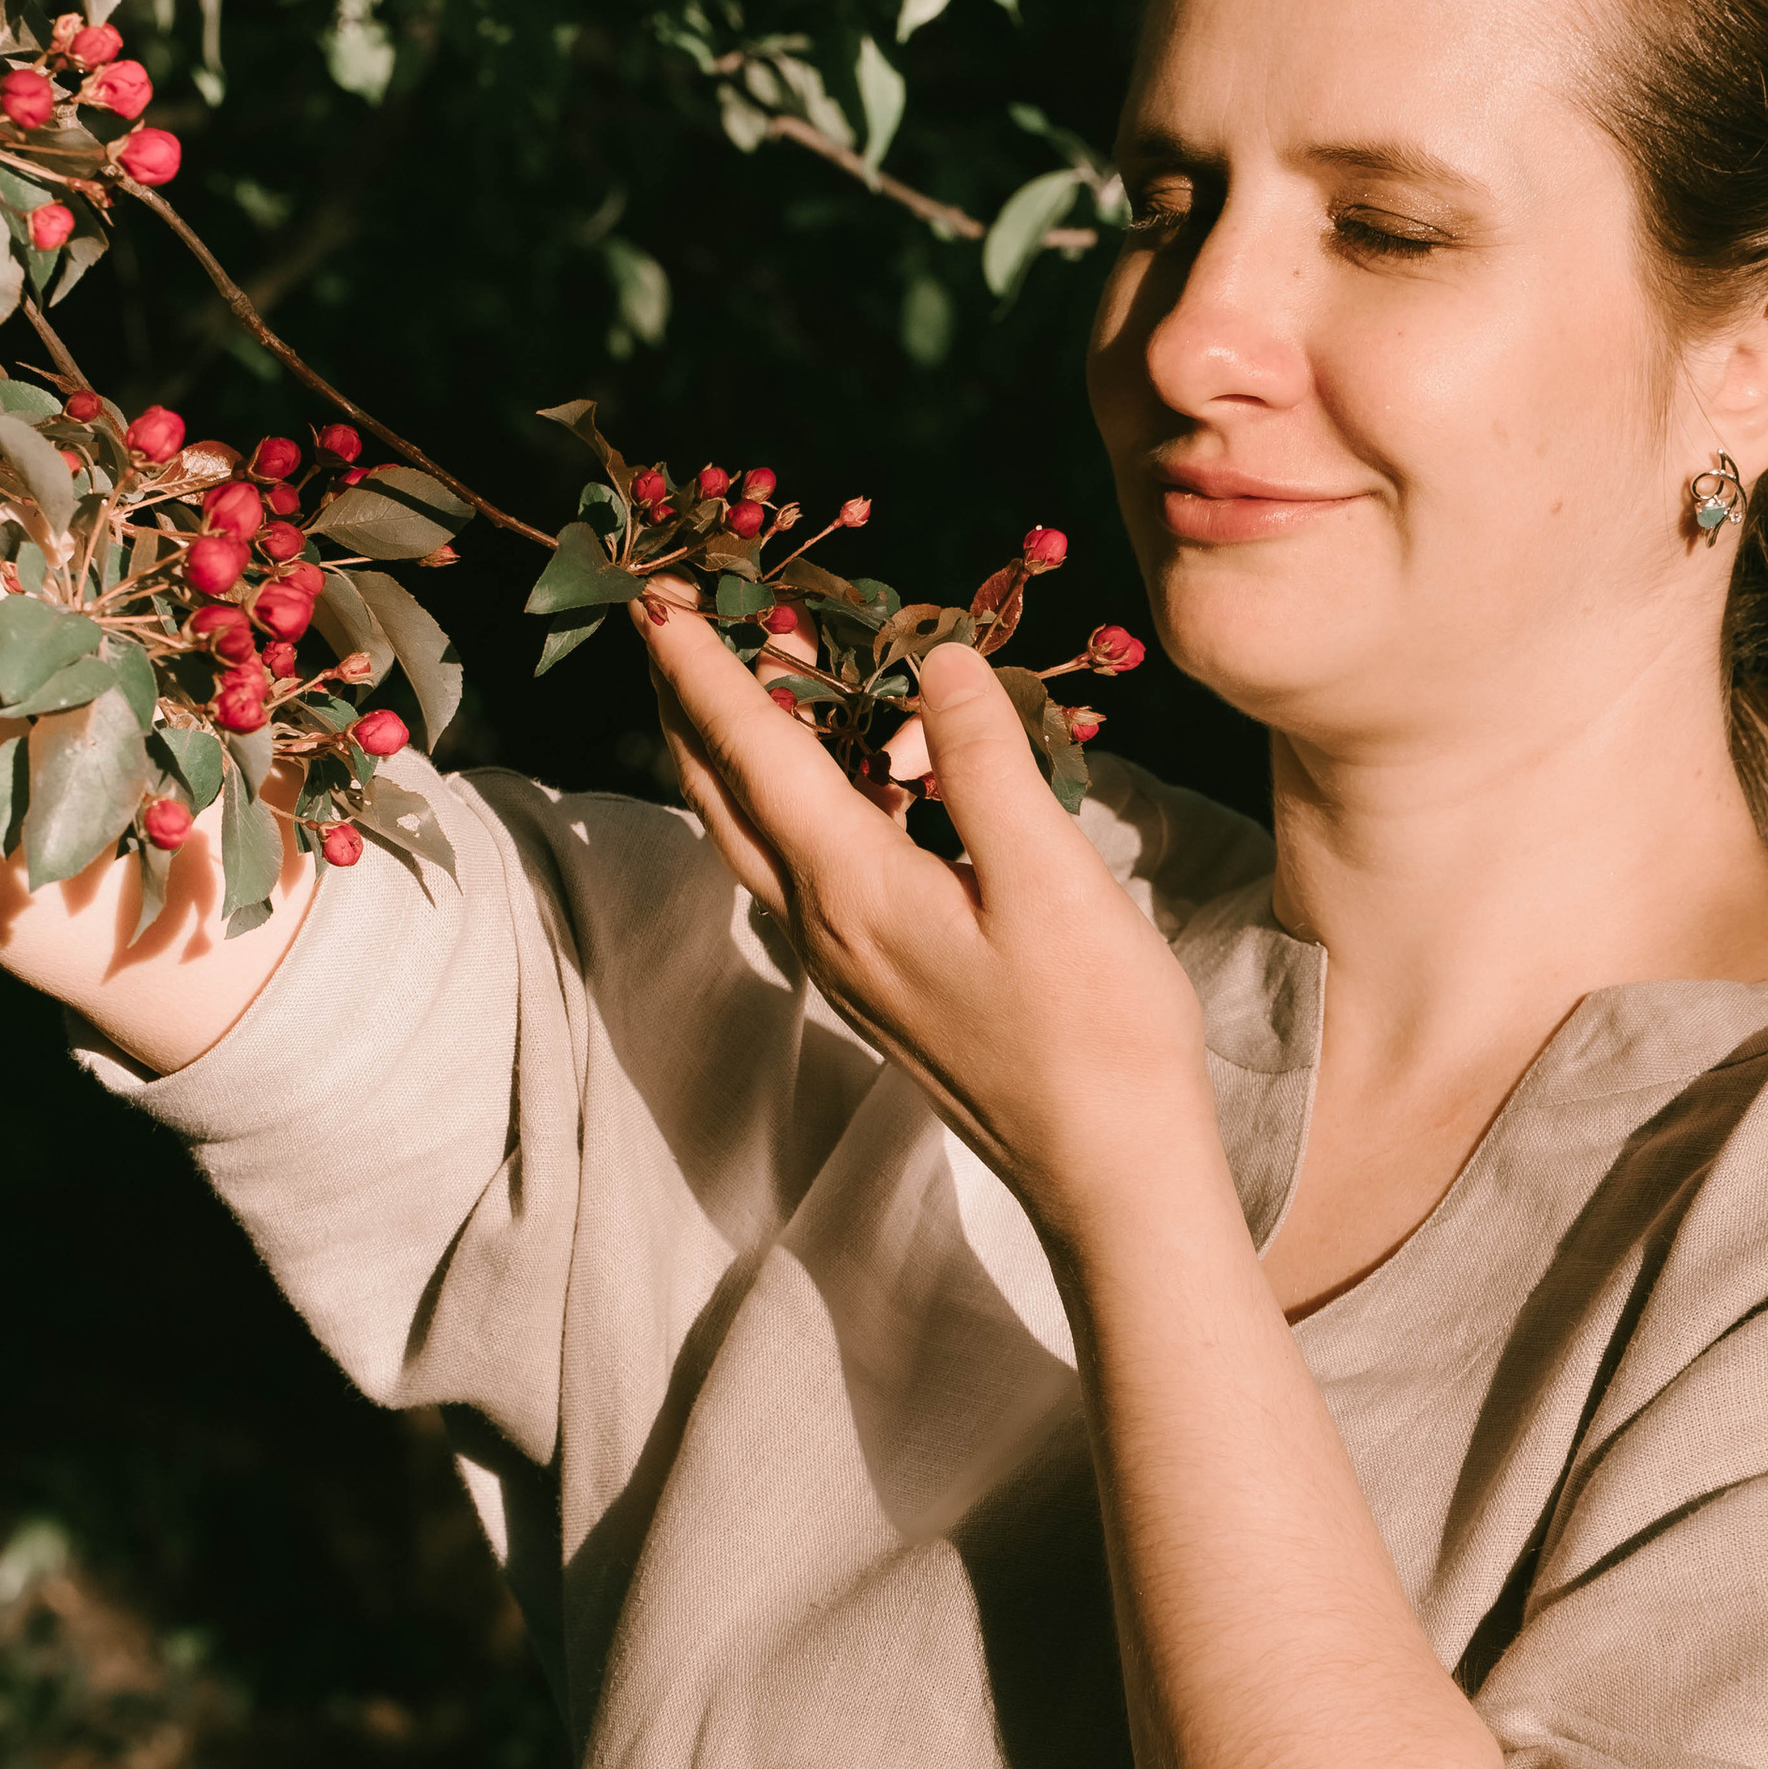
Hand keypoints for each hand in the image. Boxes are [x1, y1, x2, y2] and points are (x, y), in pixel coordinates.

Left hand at [642, 607, 1217, 1240]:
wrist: (1109, 1171)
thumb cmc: (1096, 1032)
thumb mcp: (1052, 878)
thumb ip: (984, 761)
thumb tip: (935, 661)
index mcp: (852, 889)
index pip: (752, 752)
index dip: (702, 668)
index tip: (658, 598)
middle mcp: (824, 926)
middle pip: (723, 796)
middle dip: (688, 703)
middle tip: (676, 622)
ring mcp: (846, 962)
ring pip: (756, 836)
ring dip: (736, 752)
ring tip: (747, 676)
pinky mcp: (880, 983)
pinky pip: (804, 869)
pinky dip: (795, 802)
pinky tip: (844, 779)